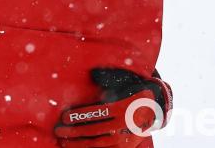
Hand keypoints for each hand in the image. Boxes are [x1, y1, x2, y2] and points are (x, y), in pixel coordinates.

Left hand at [54, 68, 171, 146]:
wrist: (156, 107)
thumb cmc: (133, 90)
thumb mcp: (123, 80)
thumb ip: (107, 78)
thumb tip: (92, 73)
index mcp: (123, 107)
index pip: (97, 113)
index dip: (79, 116)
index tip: (64, 117)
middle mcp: (125, 125)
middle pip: (95, 131)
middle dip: (74, 132)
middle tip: (58, 131)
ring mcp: (127, 139)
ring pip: (99, 145)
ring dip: (80, 145)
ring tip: (64, 142)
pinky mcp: (127, 147)